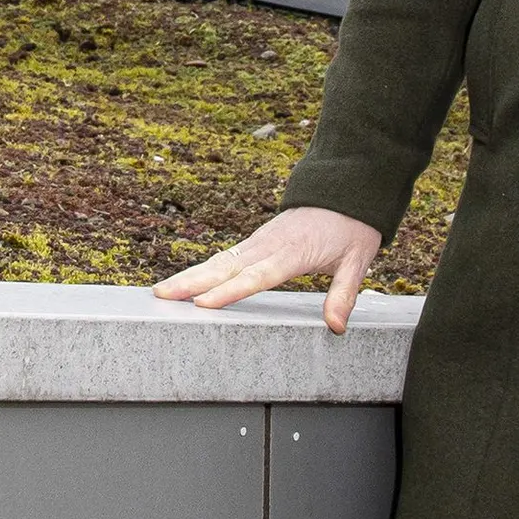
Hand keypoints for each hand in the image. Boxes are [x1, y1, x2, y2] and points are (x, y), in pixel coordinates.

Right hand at [156, 206, 386, 330]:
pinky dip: (202, 269)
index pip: (256, 276)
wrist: (345, 191)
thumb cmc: (352, 228)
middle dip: (192, 282)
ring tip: (162, 291)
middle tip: (162, 296)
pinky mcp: (256, 241)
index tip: (203, 303)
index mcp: (291, 252)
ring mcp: (259, 241)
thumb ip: (343, 294)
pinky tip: (186, 281)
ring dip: (190, 275)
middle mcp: (268, 245)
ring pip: (219, 260)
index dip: (229, 291)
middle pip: (225, 266)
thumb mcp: (357, 262)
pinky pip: (225, 257)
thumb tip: (336, 327)